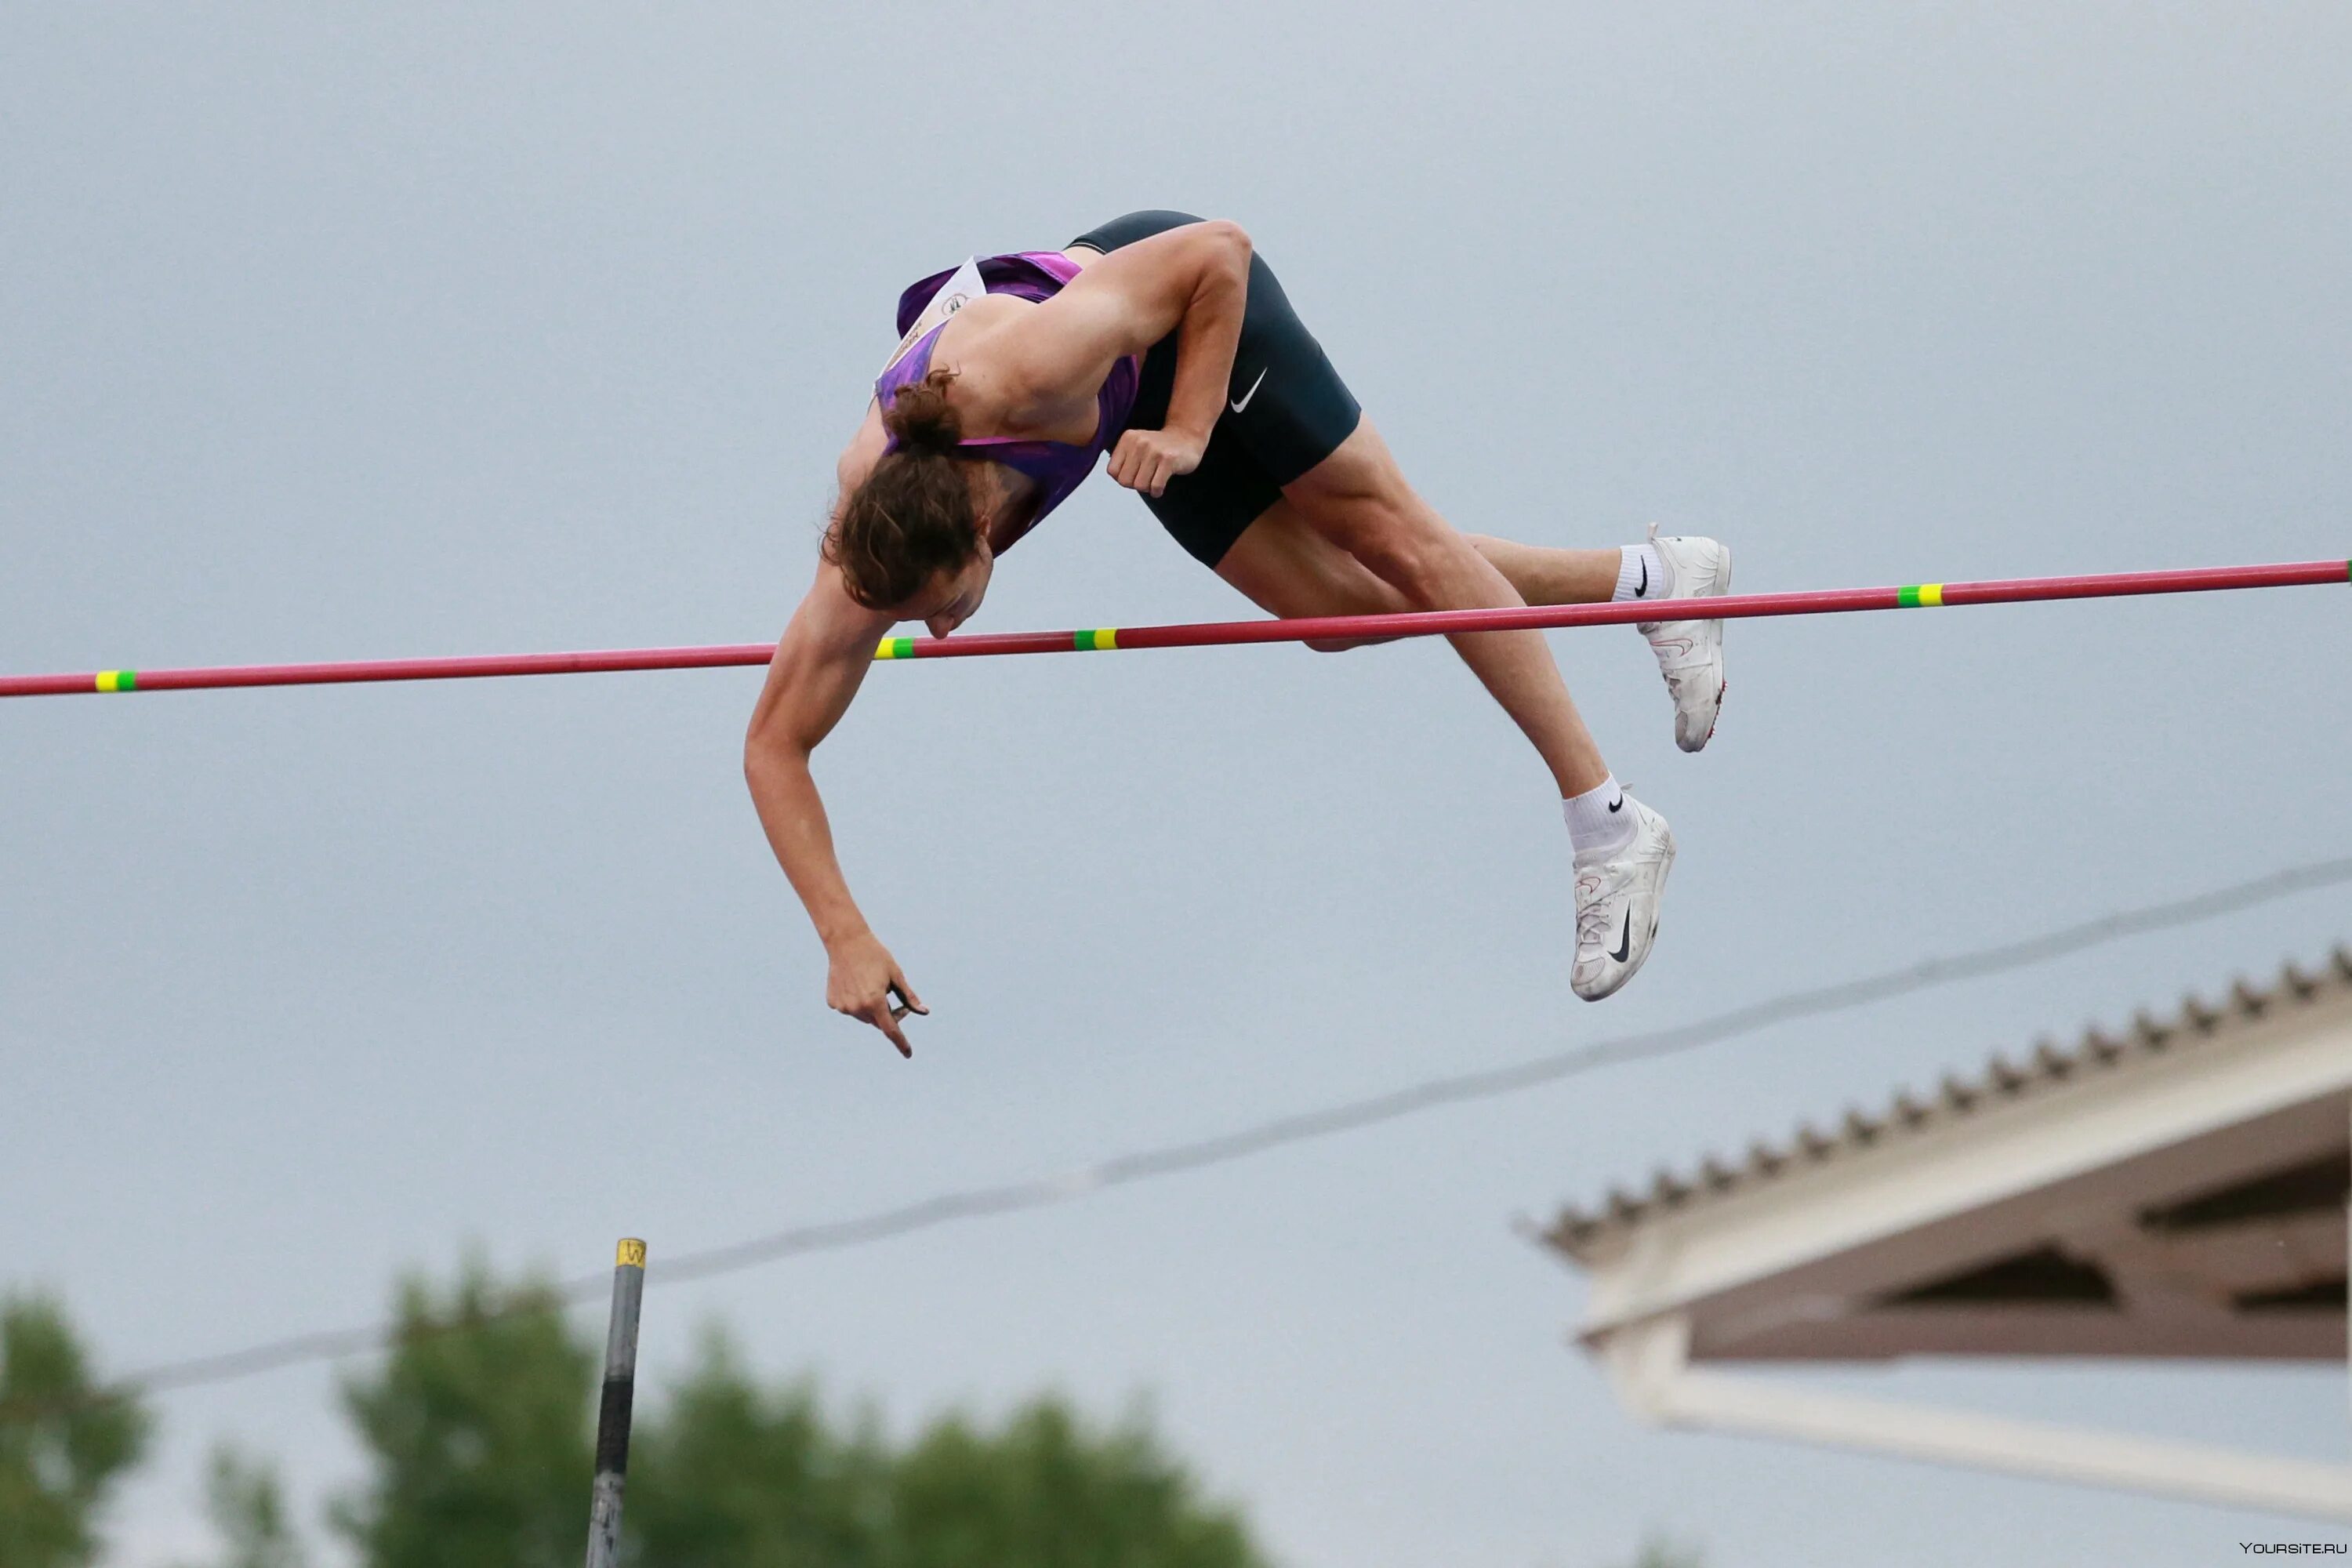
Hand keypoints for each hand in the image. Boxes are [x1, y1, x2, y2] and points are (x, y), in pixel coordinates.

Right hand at [825, 930, 927, 1057]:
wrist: (846, 942)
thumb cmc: (875, 956)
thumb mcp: (896, 975)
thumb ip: (909, 997)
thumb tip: (924, 1012)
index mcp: (875, 1002)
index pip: (891, 1030)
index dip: (901, 1042)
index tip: (908, 1053)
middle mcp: (857, 1008)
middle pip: (878, 1021)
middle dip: (888, 1015)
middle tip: (892, 997)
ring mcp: (843, 1006)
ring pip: (863, 1016)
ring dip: (871, 1008)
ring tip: (870, 984)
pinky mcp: (833, 1002)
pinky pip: (849, 1008)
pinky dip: (855, 1002)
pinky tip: (855, 983)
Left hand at [1107, 426, 1205, 497]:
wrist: (1186, 437)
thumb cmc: (1159, 447)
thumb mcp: (1136, 446)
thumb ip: (1122, 460)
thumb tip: (1116, 479)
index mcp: (1128, 439)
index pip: (1112, 471)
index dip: (1123, 478)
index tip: (1134, 475)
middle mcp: (1139, 442)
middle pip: (1125, 481)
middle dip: (1135, 485)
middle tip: (1146, 478)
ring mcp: (1154, 451)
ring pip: (1139, 485)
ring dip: (1147, 488)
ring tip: (1154, 480)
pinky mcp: (1168, 460)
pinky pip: (1155, 486)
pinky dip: (1157, 492)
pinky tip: (1160, 487)